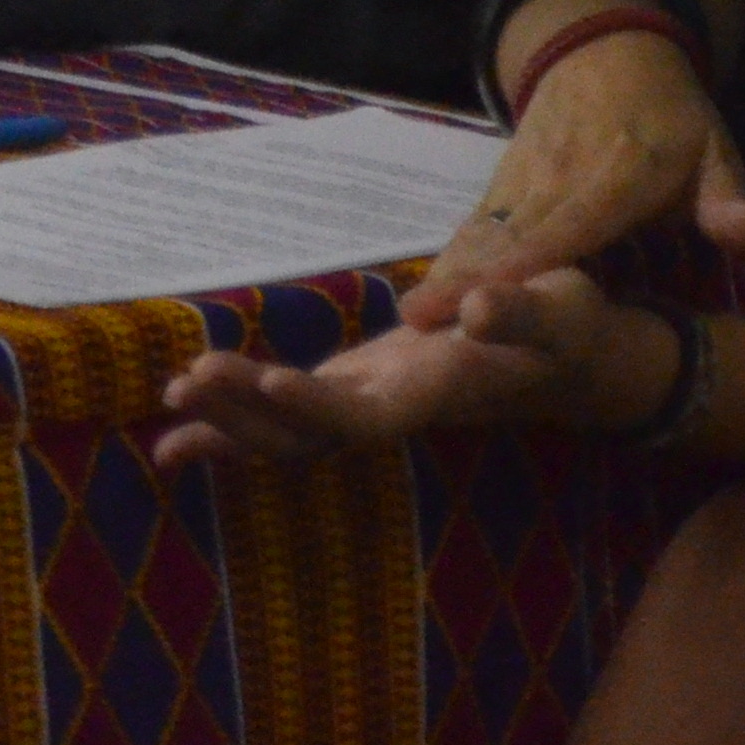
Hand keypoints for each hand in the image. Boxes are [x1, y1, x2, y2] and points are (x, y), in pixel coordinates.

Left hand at [149, 266, 656, 470]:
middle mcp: (398, 412)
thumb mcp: (562, 308)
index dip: (321, 408)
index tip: (274, 382)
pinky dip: (231, 428)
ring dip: (230, 420)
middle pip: (312, 433)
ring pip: (291, 434)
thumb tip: (470, 309)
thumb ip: (519, 311)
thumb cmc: (570, 330)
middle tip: (190, 379)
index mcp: (440, 394)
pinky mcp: (357, 391)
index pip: (372, 416)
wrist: (575, 360)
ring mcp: (374, 406)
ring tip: (169, 396)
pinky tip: (174, 436)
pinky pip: (287, 422)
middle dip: (249, 413)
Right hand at [400, 27, 744, 336]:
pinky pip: (473, 224)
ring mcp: (522, 177)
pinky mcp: (501, 182)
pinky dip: (448, 258)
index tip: (489, 298)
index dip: (527, 265)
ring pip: (481, 230)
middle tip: (421, 326)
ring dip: (447, 272)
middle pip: (508, 236)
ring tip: (411, 320)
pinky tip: (422, 298)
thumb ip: (730, 201)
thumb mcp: (715, 152)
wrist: (607, 50)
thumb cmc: (670, 118)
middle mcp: (556, 178)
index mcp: (614, 178)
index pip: (567, 228)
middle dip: (466, 280)